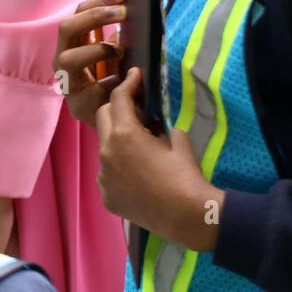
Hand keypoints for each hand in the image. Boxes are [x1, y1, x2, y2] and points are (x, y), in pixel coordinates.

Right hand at [54, 0, 126, 127]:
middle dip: (95, 17)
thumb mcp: (116, 54)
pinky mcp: (77, 106)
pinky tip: (122, 82)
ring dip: (98, 51)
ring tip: (119, 52)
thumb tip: (137, 12)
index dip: (100, 1)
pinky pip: (92, 90)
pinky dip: (110, 83)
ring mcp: (66, 83)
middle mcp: (62, 59)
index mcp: (72, 43)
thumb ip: (118, 36)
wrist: (113, 121)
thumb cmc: (114, 80)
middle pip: (66, 28)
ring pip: (70, 59)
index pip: (78, 12)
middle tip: (124, 13)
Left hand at [95, 68, 223, 252]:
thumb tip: (150, 125)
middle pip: (103, 117)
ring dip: (117, 142)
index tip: (133, 76)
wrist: (187, 216)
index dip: (127, 83)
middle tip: (135, 110)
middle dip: (117, 108)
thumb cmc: (185, 175)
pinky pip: (107, 174)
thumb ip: (157, 125)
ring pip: (104, 148)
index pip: (118, 98)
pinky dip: (118, 169)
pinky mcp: (106, 196)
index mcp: (124, 134)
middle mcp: (106, 152)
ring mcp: (103, 177)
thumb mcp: (177, 139)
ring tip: (139, 151)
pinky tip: (137, 176)